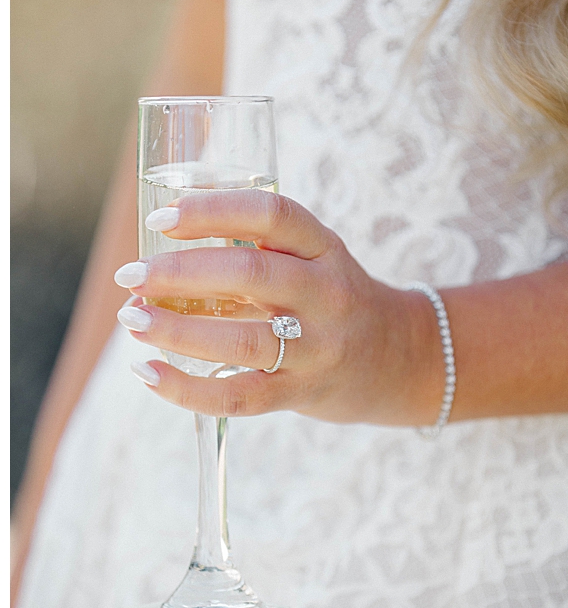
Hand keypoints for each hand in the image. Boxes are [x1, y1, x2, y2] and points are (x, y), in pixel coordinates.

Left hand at [114, 190, 440, 423]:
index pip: (271, 214)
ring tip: (132, 319)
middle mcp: (326, 294)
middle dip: (178, 272)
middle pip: (248, 275)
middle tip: (130, 275)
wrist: (397, 359)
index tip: (161, 218)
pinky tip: (147, 373)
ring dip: (176, 330)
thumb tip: (166, 239)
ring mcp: (316, 348)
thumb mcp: (314, 258)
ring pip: (242, 340)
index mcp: (324, 248)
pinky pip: (239, 396)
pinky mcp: (301, 393)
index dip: (213, 210)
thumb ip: (257, 247)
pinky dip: (187, 389)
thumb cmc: (334, 298)